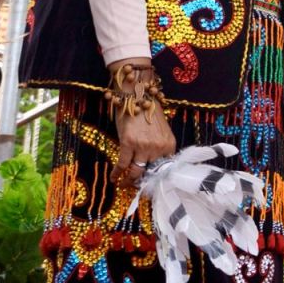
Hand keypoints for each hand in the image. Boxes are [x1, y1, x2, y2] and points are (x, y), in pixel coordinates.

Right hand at [108, 59, 175, 186]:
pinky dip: (117, 173)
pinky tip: (113, 178)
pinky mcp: (128, 143)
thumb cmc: (147, 113)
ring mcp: (144, 146)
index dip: (155, 178)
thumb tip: (151, 165)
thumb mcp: (159, 132)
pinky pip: (122, 164)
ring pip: (136, 171)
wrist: (137, 95)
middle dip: (142, 182)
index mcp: (169, 145)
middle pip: (150, 172)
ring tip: (123, 184)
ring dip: (129, 180)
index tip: (149, 184)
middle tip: (135, 187)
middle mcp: (159, 147)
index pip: (164, 168)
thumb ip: (158, 148)